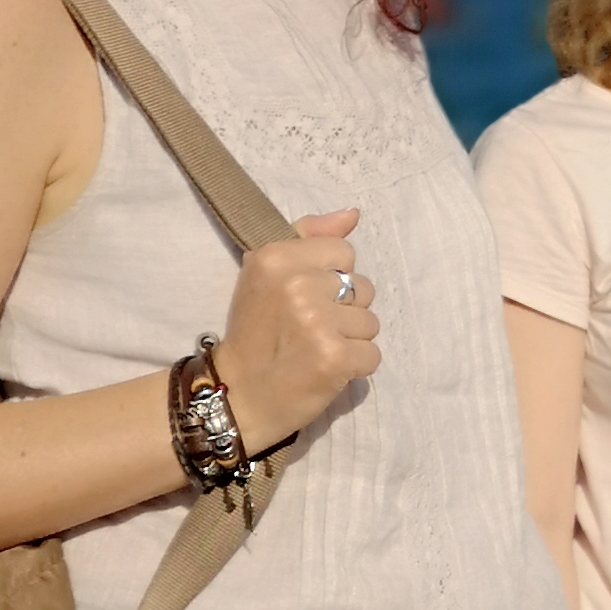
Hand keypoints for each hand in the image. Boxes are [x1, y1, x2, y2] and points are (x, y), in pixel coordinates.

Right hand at [212, 209, 378, 453]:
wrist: (238, 395)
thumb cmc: (255, 335)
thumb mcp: (267, 274)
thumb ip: (309, 238)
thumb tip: (353, 214)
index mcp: (275, 257)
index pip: (343, 252)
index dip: (331, 279)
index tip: (306, 299)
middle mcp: (297, 285)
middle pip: (362, 287)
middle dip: (344, 311)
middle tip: (310, 330)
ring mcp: (318, 322)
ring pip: (371, 322)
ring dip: (351, 340)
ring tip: (316, 350)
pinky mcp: (336, 357)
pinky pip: (372, 354)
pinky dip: (355, 367)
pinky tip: (327, 370)